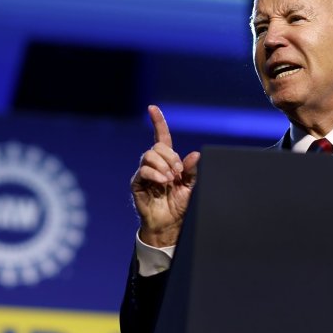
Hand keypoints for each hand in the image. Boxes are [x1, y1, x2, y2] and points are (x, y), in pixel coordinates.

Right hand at [131, 105, 199, 247]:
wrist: (170, 224)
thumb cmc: (179, 205)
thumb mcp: (191, 186)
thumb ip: (192, 170)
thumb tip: (195, 154)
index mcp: (167, 161)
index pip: (161, 137)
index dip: (157, 122)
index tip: (152, 108)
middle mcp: (154, 164)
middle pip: (156, 147)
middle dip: (170, 156)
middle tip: (178, 172)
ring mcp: (144, 173)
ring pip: (149, 156)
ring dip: (163, 165)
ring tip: (171, 180)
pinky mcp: (137, 184)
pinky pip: (143, 171)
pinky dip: (155, 174)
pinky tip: (163, 182)